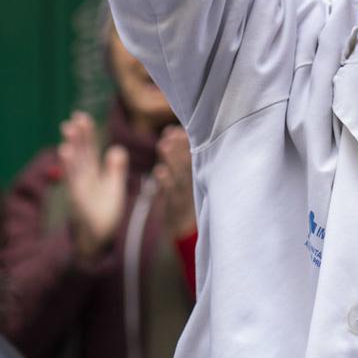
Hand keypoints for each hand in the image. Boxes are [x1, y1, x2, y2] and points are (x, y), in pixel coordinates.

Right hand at [59, 112, 126, 267]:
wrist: (99, 239)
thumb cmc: (104, 214)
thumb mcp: (113, 188)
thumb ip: (115, 169)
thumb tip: (116, 148)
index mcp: (92, 174)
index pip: (89, 149)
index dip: (87, 134)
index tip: (82, 117)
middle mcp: (83, 178)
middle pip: (81, 153)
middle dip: (78, 135)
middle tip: (75, 117)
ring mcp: (78, 188)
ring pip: (75, 163)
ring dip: (72, 145)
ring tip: (69, 128)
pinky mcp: (77, 198)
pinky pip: (72, 178)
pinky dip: (68, 165)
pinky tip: (65, 151)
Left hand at [151, 124, 195, 238]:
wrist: (185, 229)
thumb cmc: (184, 196)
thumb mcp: (186, 175)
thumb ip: (180, 153)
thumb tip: (170, 130)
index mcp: (197, 172)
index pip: (194, 152)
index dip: (186, 140)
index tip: (177, 129)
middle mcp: (194, 182)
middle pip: (188, 161)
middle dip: (180, 146)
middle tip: (170, 133)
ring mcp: (186, 193)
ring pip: (180, 174)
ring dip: (172, 159)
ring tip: (163, 145)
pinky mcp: (177, 206)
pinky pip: (172, 194)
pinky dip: (166, 182)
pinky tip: (159, 171)